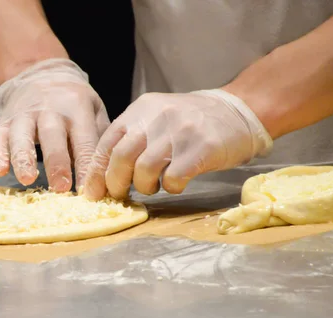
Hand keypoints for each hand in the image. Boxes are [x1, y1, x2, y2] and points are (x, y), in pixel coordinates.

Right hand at [0, 58, 109, 191]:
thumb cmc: (75, 102)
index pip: (83, 140)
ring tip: (27, 179)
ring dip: (23, 158)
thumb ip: (100, 137)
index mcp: (77, 108)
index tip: (87, 189)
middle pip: (52, 136)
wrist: (43, 73)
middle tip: (60, 188)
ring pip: (21, 135)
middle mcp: (49, 109)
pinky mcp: (4, 120)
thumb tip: (108, 172)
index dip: (85, 165)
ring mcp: (24, 113)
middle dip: (56, 163)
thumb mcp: (94, 109)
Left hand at [83, 89, 272, 199]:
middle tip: (121, 194)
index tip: (93, 192)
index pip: (107, 142)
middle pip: (121, 157)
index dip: (96, 171)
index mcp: (142, 109)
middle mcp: (158, 117)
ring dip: (144, 187)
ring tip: (154, 187)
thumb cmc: (192, 121)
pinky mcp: (202, 148)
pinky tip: (177, 184)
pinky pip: (173, 178)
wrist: (239, 111)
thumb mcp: (157, 118)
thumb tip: (104, 174)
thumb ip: (133, 137)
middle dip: (115, 183)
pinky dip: (171, 188)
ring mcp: (180, 131)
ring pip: (144, 169)